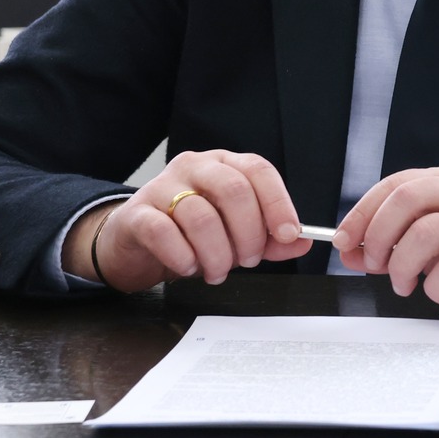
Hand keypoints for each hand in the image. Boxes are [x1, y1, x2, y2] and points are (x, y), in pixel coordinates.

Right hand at [65, 150, 311, 291]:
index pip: (259, 171)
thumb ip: (269, 239)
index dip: (278, 202)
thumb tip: (303, 242)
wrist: (135, 244)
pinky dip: (183, 256)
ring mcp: (162, 186)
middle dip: (249, 233)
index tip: (289, 234)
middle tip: (248, 261)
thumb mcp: (235, 235)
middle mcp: (195, 167)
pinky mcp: (136, 213)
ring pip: (201, 216)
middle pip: (233, 190)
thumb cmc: (191, 234)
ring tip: (217, 272)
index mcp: (225, 165)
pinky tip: (189, 267)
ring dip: (216, 253)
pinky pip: (163, 231)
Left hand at [335, 166, 438, 310]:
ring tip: (404, 284)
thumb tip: (352, 252)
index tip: (345, 241)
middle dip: (379, 237)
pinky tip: (437, 291)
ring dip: (404, 265)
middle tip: (376, 265)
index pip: (395, 184)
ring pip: (428, 232)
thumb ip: (398, 239)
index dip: (363, 213)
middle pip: (407, 200)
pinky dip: (436, 284)